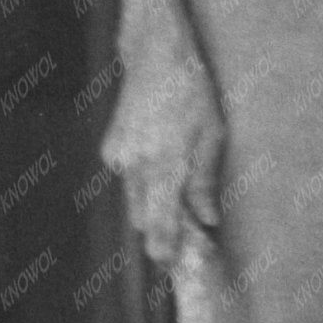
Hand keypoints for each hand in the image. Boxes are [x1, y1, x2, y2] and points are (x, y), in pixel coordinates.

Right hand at [102, 44, 224, 267]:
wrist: (155, 55)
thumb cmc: (191, 92)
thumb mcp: (212, 135)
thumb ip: (205, 182)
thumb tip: (207, 220)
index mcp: (164, 164)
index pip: (161, 223)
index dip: (165, 250)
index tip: (171, 267)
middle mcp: (136, 166)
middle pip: (143, 219)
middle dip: (161, 230)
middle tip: (187, 234)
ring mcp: (119, 158)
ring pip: (134, 201)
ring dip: (153, 206)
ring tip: (177, 194)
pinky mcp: (110, 150)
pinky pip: (127, 181)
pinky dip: (143, 183)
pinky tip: (160, 162)